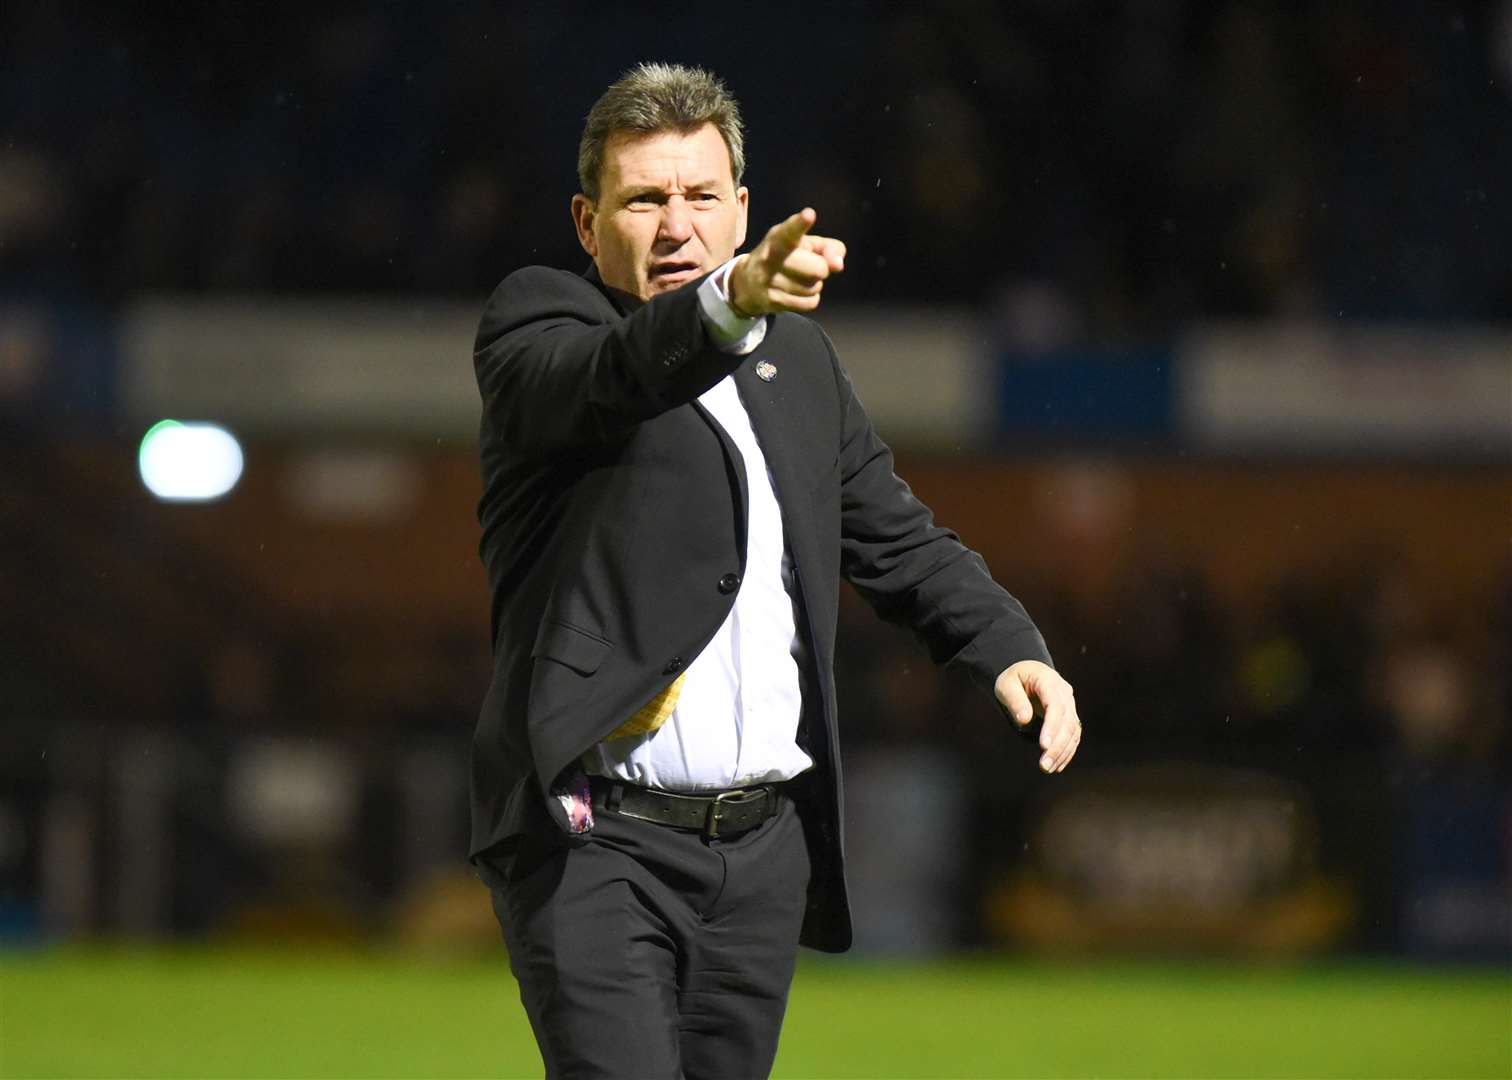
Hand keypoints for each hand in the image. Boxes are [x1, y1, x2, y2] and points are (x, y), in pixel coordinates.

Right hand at [728, 207, 845, 315]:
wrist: (747, 284)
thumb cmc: (785, 258)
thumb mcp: (806, 244)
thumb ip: (828, 247)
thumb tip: (838, 264)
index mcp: (779, 237)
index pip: (790, 231)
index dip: (800, 224)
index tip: (809, 215)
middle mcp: (771, 257)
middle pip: (819, 269)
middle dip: (820, 269)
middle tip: (807, 266)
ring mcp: (769, 281)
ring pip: (814, 287)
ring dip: (813, 285)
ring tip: (797, 278)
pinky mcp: (773, 301)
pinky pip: (810, 302)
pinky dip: (809, 299)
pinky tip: (795, 292)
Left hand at [995, 660, 1081, 773]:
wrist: (1025, 673)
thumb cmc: (1013, 678)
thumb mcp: (1006, 685)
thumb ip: (1015, 700)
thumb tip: (1024, 720)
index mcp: (1049, 681)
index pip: (1055, 706)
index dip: (1052, 727)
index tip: (1043, 746)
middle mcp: (1064, 693)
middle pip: (1067, 722)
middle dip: (1057, 746)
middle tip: (1044, 765)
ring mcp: (1069, 705)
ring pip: (1073, 731)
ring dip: (1063, 752)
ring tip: (1048, 768)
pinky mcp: (1069, 716)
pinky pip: (1073, 735)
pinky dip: (1067, 750)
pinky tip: (1058, 765)